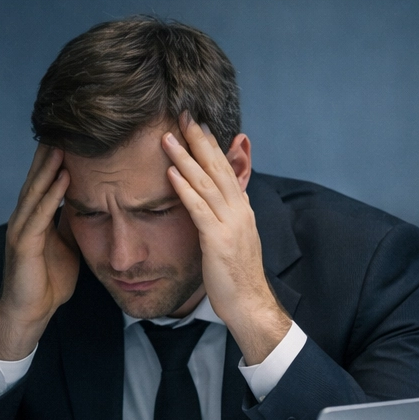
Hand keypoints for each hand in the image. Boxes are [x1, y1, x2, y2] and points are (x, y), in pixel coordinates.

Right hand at [0, 144, 79, 360]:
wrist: (29, 313)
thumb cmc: (48, 281)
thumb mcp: (67, 246)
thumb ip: (73, 223)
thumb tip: (91, 204)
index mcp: (37, 216)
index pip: (48, 179)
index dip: (58, 156)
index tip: (74, 131)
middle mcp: (26, 217)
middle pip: (39, 176)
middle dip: (51, 150)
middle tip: (66, 121)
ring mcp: (22, 228)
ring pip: (37, 189)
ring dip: (50, 164)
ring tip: (63, 140)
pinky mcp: (24, 244)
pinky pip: (39, 214)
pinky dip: (51, 194)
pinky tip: (63, 177)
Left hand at [161, 113, 291, 363]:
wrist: (250, 304)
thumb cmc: (237, 276)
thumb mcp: (233, 239)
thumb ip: (225, 216)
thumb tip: (216, 201)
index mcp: (242, 210)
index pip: (226, 170)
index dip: (211, 146)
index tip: (197, 125)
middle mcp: (239, 212)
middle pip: (218, 168)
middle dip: (200, 141)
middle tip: (184, 116)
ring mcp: (230, 225)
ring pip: (207, 183)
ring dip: (186, 158)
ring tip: (168, 137)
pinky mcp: (218, 241)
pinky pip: (199, 209)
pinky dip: (185, 189)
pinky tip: (171, 173)